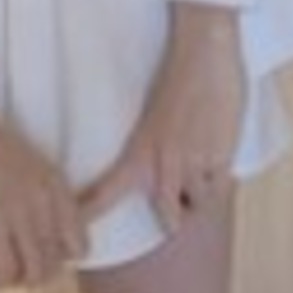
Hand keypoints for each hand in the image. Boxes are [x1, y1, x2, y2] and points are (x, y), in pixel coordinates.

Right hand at [0, 97, 87, 287]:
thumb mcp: (26, 165)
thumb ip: (37, 195)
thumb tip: (34, 233)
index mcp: (56, 184)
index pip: (80, 242)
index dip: (61, 258)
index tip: (37, 255)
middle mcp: (45, 199)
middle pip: (58, 263)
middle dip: (36, 275)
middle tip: (15, 269)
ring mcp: (21, 209)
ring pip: (36, 272)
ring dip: (18, 282)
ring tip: (0, 275)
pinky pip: (8, 269)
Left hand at [80, 3, 243, 235]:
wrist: (203, 51)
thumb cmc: (180, 81)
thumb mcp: (157, 123)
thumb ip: (156, 154)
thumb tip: (161, 183)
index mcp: (139, 151)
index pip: (108, 193)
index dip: (90, 218)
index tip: (72, 241)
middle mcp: (161, 163)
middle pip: (169, 218)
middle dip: (177, 210)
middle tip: (182, 182)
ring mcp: (190, 163)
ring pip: (199, 201)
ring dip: (202, 186)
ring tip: (201, 150)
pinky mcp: (217, 158)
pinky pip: (220, 185)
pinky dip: (220, 173)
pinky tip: (216, 144)